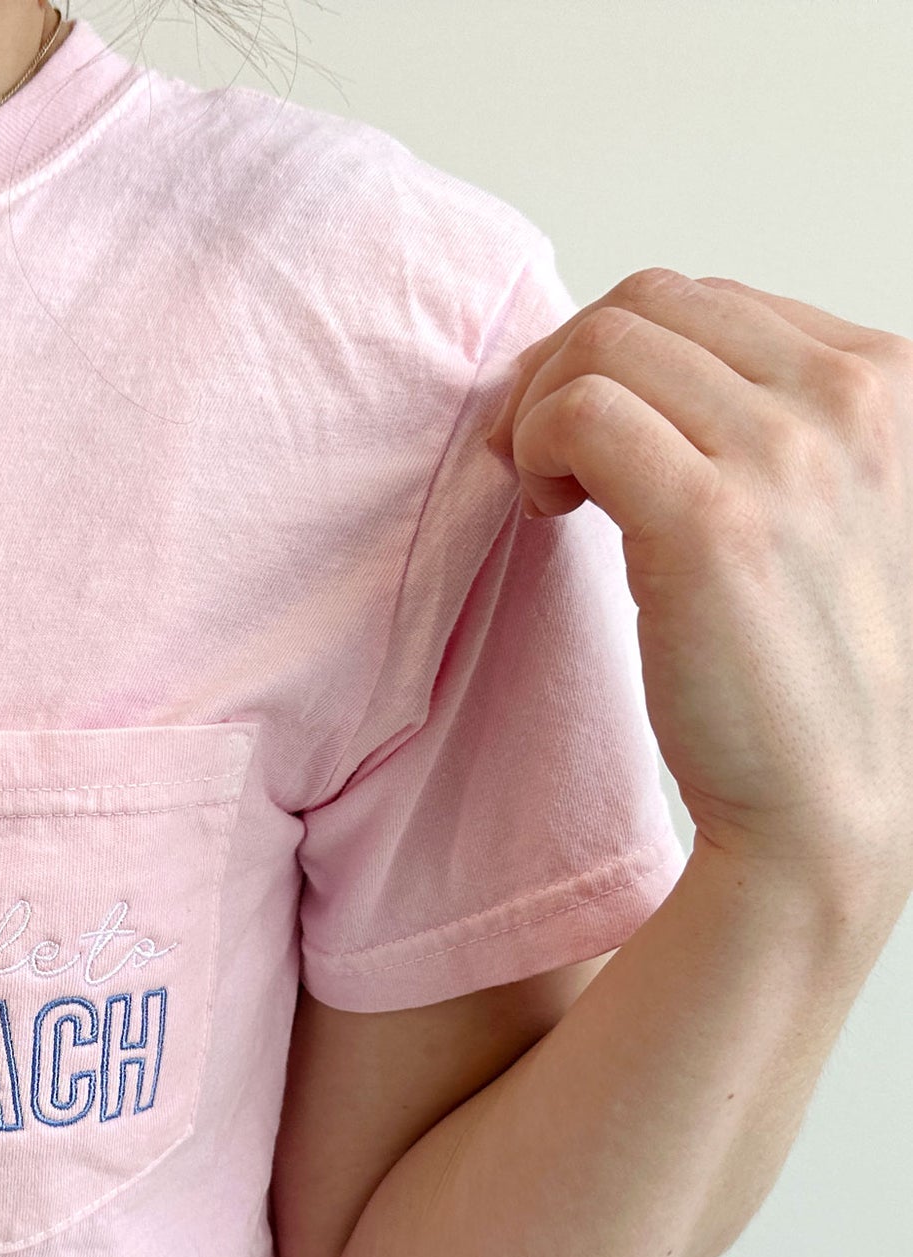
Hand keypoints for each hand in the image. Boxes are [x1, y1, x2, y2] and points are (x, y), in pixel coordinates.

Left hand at [484, 267, 912, 908]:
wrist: (830, 802)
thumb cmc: (803, 670)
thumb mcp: (820, 508)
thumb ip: (764, 424)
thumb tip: (636, 365)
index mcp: (889, 382)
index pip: (713, 300)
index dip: (620, 357)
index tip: (584, 433)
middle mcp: (854, 399)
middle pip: (651, 302)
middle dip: (567, 368)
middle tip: (538, 455)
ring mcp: (790, 454)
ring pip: (606, 346)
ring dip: (541, 409)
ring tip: (546, 491)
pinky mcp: (711, 522)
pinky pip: (577, 415)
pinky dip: (533, 448)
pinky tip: (544, 510)